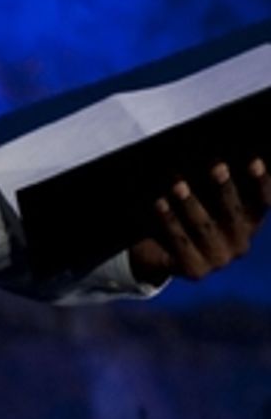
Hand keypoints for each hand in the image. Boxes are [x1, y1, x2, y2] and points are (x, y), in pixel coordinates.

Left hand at [129, 158, 269, 283]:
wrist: (158, 252)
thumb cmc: (186, 211)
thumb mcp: (202, 195)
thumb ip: (212, 179)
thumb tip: (211, 147)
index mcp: (250, 222)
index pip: (262, 201)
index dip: (261, 183)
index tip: (255, 161)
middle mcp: (241, 243)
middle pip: (233, 213)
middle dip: (224, 188)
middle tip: (217, 166)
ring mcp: (219, 260)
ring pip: (204, 226)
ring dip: (190, 203)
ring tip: (178, 183)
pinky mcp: (194, 271)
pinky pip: (179, 241)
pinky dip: (168, 220)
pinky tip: (159, 202)